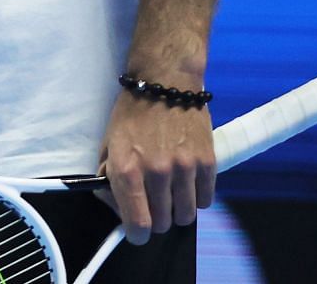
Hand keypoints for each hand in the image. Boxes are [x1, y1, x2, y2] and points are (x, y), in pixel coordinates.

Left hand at [98, 91, 215, 244]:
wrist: (165, 81)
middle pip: (163, 223)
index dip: (137, 233)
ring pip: (186, 215)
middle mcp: (156, 172)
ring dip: (178, 209)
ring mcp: (185, 168)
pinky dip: (197, 197)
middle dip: (157, 219)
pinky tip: (188, 182)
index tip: (138, 231)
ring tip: (172, 191)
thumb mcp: (109, 142)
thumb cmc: (132, 112)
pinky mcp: (207, 162)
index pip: (138, 224)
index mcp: (127, 169)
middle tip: (154, 203)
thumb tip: (115, 204)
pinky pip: (206, 200)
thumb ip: (109, 176)